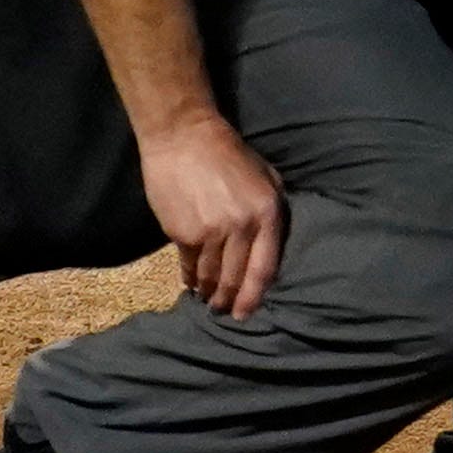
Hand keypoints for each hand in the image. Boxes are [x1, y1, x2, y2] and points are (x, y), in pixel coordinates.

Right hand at [138, 114, 286, 319]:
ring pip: (210, 274)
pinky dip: (189, 277)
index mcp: (267, 214)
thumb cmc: (231, 156)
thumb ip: (272, 211)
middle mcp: (240, 227)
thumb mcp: (267, 178)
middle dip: (230, 299)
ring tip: (208, 301)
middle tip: (226, 312)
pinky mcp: (181, 232)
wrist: (184, 139)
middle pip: (236, 276)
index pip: (265, 267)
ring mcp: (209, 232)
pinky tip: (190, 284)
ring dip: (209, 292)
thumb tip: (272, 245)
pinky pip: (188, 264)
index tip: (247, 312)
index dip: (256, 295)